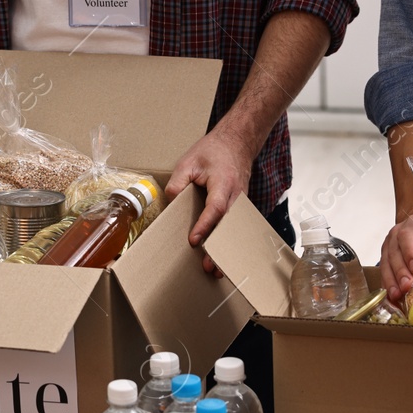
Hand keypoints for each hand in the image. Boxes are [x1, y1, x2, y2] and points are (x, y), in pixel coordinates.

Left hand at [165, 128, 255, 275]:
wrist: (238, 142)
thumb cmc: (214, 151)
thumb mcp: (189, 160)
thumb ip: (178, 181)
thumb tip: (170, 201)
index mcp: (224, 183)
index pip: (215, 208)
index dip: (205, 225)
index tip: (194, 240)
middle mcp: (237, 196)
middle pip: (228, 226)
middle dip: (219, 247)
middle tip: (209, 267)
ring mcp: (241, 202)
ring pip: (234, 230)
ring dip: (226, 249)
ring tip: (216, 269)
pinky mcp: (240, 206)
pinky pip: (234, 226)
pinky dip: (228, 241)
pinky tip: (221, 256)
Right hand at [380, 214, 412, 301]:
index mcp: (412, 225)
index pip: (407, 236)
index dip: (410, 252)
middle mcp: (395, 235)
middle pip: (394, 253)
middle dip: (400, 271)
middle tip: (406, 286)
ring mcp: (388, 247)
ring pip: (385, 264)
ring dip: (390, 280)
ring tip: (396, 295)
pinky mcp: (385, 259)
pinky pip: (383, 273)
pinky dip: (387, 285)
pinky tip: (391, 298)